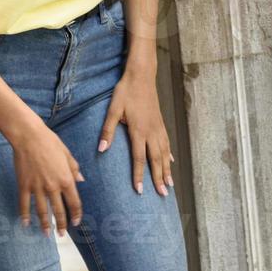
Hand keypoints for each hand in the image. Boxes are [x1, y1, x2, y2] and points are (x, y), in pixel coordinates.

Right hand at [10, 121, 83, 235]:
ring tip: (47, 234)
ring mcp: (37, 187)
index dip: (76, 214)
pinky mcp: (24, 185)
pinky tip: (26, 224)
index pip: (74, 202)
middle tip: (63, 234)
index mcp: (66, 178)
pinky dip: (24, 215)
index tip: (76, 222)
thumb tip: (81, 181)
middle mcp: (53, 186)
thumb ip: (74, 169)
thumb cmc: (50, 141)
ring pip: (42, 211)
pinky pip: (24, 204)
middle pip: (59, 210)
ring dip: (45, 224)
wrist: (29, 136)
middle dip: (62, 224)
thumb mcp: (67, 154)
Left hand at [99, 71, 173, 196]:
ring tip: (169, 185)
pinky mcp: (161, 123)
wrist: (142, 75)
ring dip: (166, 170)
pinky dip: (169, 155)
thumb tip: (101, 149)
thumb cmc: (126, 91)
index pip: (139, 158)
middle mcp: (151, 132)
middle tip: (163, 195)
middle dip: (158, 178)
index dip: (139, 176)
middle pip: (156, 160)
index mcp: (139, 130)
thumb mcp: (113, 109)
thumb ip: (108, 130)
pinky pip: (167, 143)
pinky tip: (170, 162)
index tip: (139, 191)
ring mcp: (158, 127)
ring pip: (164, 153)